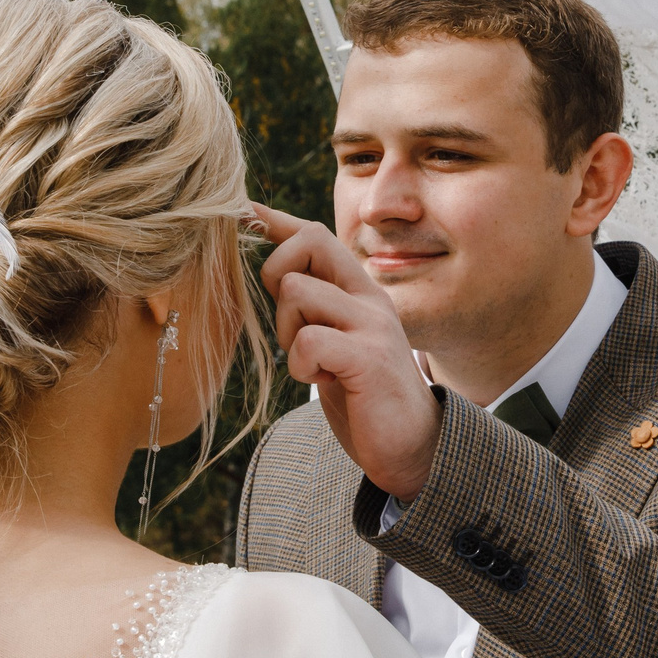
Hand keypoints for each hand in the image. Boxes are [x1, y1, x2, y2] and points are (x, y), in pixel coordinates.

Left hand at [253, 203, 440, 502]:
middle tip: (290, 325)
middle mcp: (369, 297)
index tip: (244, 210)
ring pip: (297, 292)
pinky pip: (307, 341)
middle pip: (307, 244)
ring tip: (313, 363)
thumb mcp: (336, 341)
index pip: (315, 235)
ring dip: (288, 332)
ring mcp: (372, 325)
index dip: (275, 221)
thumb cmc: (364, 395)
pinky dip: (302, 366)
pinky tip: (324, 382)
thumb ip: (315, 309)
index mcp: (360, 291)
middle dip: (276, 274)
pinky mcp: (368, 358)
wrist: (414, 446)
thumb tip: (276, 278)